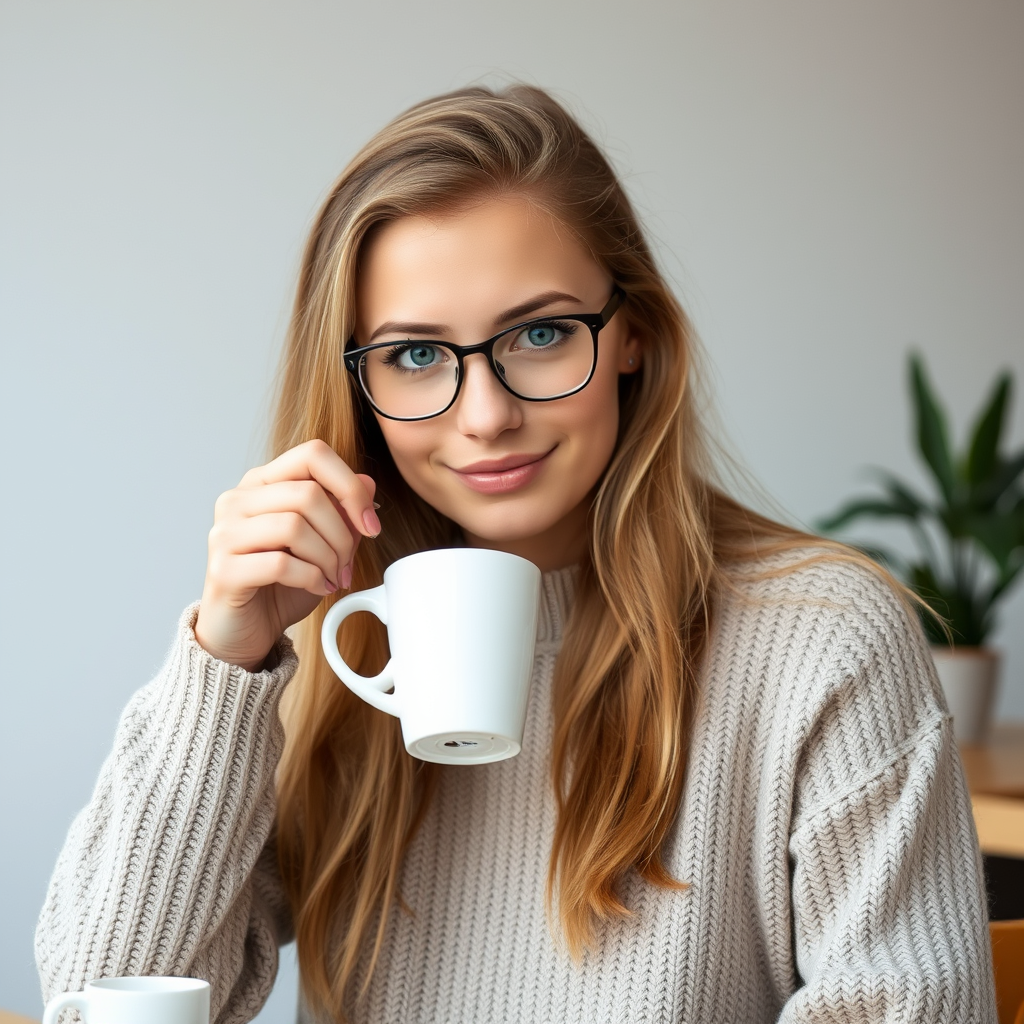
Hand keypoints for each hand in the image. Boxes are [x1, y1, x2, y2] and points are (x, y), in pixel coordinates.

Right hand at [194, 439, 380, 670]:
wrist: (247, 632)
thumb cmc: (282, 585)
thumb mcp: (324, 545)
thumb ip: (342, 512)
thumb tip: (368, 483)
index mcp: (262, 483)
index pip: (312, 455)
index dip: (350, 486)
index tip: (370, 524)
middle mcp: (237, 499)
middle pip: (308, 493)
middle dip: (342, 534)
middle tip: (347, 564)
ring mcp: (225, 532)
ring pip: (294, 526)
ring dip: (327, 557)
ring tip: (332, 577)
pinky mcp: (223, 569)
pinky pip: (280, 563)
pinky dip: (310, 578)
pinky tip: (317, 588)